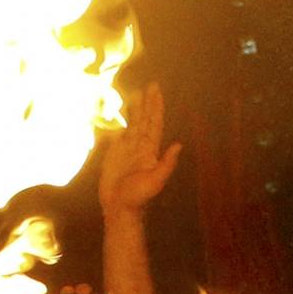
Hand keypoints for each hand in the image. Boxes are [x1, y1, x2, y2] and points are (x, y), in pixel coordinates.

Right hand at [98, 83, 182, 213]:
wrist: (119, 208)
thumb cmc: (139, 197)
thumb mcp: (155, 181)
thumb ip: (167, 163)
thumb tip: (179, 145)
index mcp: (150, 150)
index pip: (154, 123)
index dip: (155, 107)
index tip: (155, 91)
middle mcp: (139, 146)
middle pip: (144, 119)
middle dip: (147, 102)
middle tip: (150, 85)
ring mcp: (126, 150)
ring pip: (131, 124)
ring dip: (133, 109)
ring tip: (134, 93)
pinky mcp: (113, 155)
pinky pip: (116, 134)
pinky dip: (117, 123)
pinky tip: (117, 114)